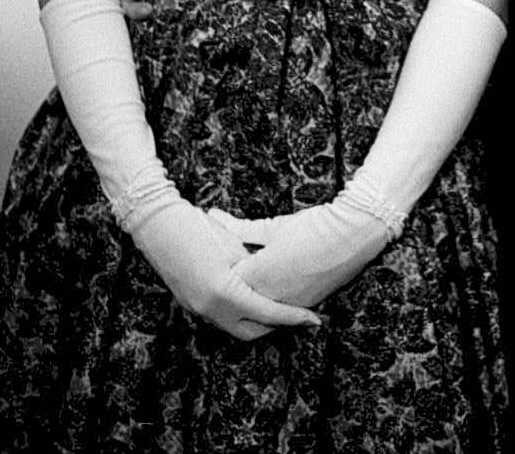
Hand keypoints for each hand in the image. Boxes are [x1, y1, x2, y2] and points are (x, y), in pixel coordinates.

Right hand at [132, 199, 322, 339]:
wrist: (159, 225)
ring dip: (255, 320)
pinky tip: (249, 297)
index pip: (268, 313)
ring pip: (234, 326)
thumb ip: (252, 270)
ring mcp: (197, 309)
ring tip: (276, 305)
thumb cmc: (199, 228)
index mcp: (225, 293)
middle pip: (251, 331)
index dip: (293, 317)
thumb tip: (268, 284)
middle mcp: (210, 309)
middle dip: (274, 326)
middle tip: (295, 314)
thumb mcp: (234, 248)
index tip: (314, 320)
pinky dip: (238, 312)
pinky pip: (220, 316)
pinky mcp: (190, 303)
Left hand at [222, 198, 389, 308]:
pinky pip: (280, 309)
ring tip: (260, 273)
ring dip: (254, 295)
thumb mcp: (275, 226)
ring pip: (259, 307)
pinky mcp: (303, 307)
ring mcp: (287, 305)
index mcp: (258, 273)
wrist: (353, 236)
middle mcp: (270, 295)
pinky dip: (274, 298)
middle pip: (239, 298)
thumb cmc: (314, 225)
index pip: (225, 279)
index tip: (221, 254)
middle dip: (234, 285)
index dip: (221, 266)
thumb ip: (241, 228)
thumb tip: (214, 215)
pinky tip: (278, 281)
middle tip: (235, 266)